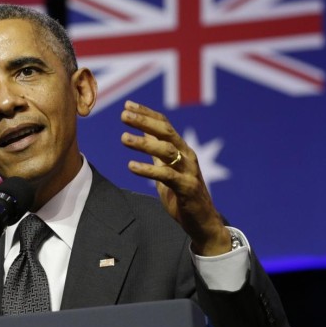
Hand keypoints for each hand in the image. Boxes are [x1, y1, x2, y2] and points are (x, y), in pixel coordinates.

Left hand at [120, 101, 231, 255]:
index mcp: (182, 149)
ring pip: (167, 151)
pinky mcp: (187, 188)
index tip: (127, 105)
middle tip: (123, 115)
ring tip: (123, 138)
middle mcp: (187, 156)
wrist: (202, 221)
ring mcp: (189, 171)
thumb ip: (157, 151)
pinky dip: (148, 170)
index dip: (147, 113)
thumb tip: (143, 132)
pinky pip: (166, 175)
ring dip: (144, 143)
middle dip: (145, 121)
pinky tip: (131, 166)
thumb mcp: (166, 169)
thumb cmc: (182, 195)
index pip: (164, 125)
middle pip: (166, 132)